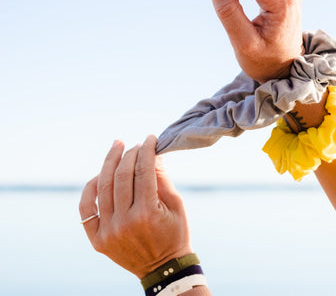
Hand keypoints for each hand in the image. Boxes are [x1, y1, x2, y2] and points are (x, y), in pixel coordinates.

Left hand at [79, 135, 191, 278]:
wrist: (164, 269)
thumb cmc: (175, 233)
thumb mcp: (176, 205)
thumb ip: (162, 178)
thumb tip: (152, 153)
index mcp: (148, 213)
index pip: (144, 171)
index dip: (146, 150)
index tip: (149, 138)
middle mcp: (125, 221)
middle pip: (122, 175)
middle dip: (129, 154)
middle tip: (134, 144)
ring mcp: (108, 231)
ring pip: (103, 186)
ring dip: (109, 163)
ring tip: (116, 147)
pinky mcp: (97, 239)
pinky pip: (86, 207)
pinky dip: (91, 187)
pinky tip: (100, 174)